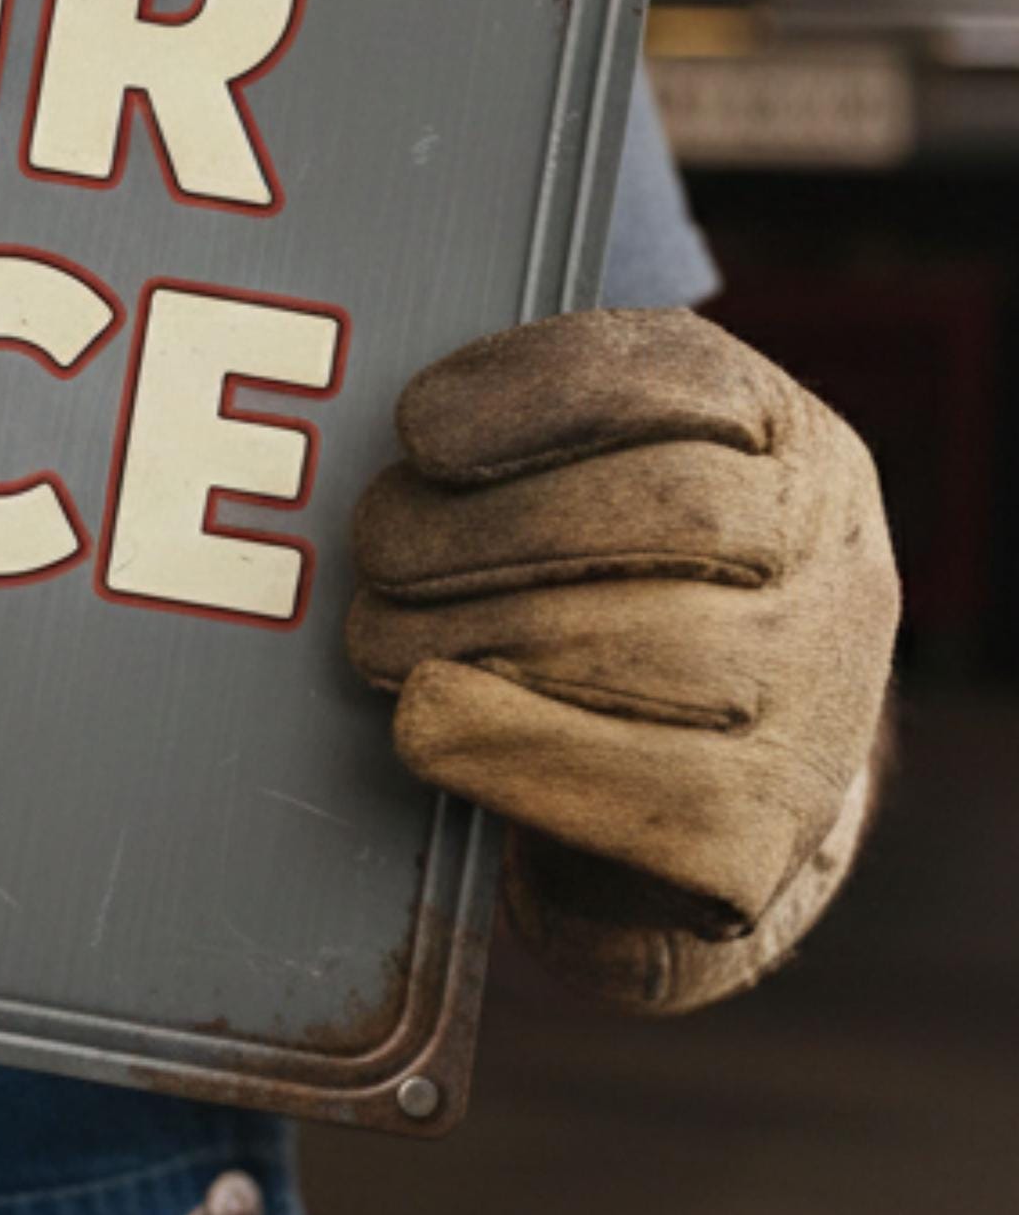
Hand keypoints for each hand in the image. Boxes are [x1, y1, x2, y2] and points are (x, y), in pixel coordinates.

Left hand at [345, 309, 898, 1012]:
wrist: (699, 789)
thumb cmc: (613, 598)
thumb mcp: (601, 483)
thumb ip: (532, 439)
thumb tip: (412, 454)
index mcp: (792, 447)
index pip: (686, 380)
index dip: (540, 395)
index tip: (418, 429)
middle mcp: (837, 567)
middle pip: (675, 514)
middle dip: (491, 527)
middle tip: (378, 547)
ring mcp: (819, 707)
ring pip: (656, 652)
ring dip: (469, 637)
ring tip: (378, 637)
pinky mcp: (760, 834)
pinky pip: (630, 792)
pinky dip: (500, 747)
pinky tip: (427, 720)